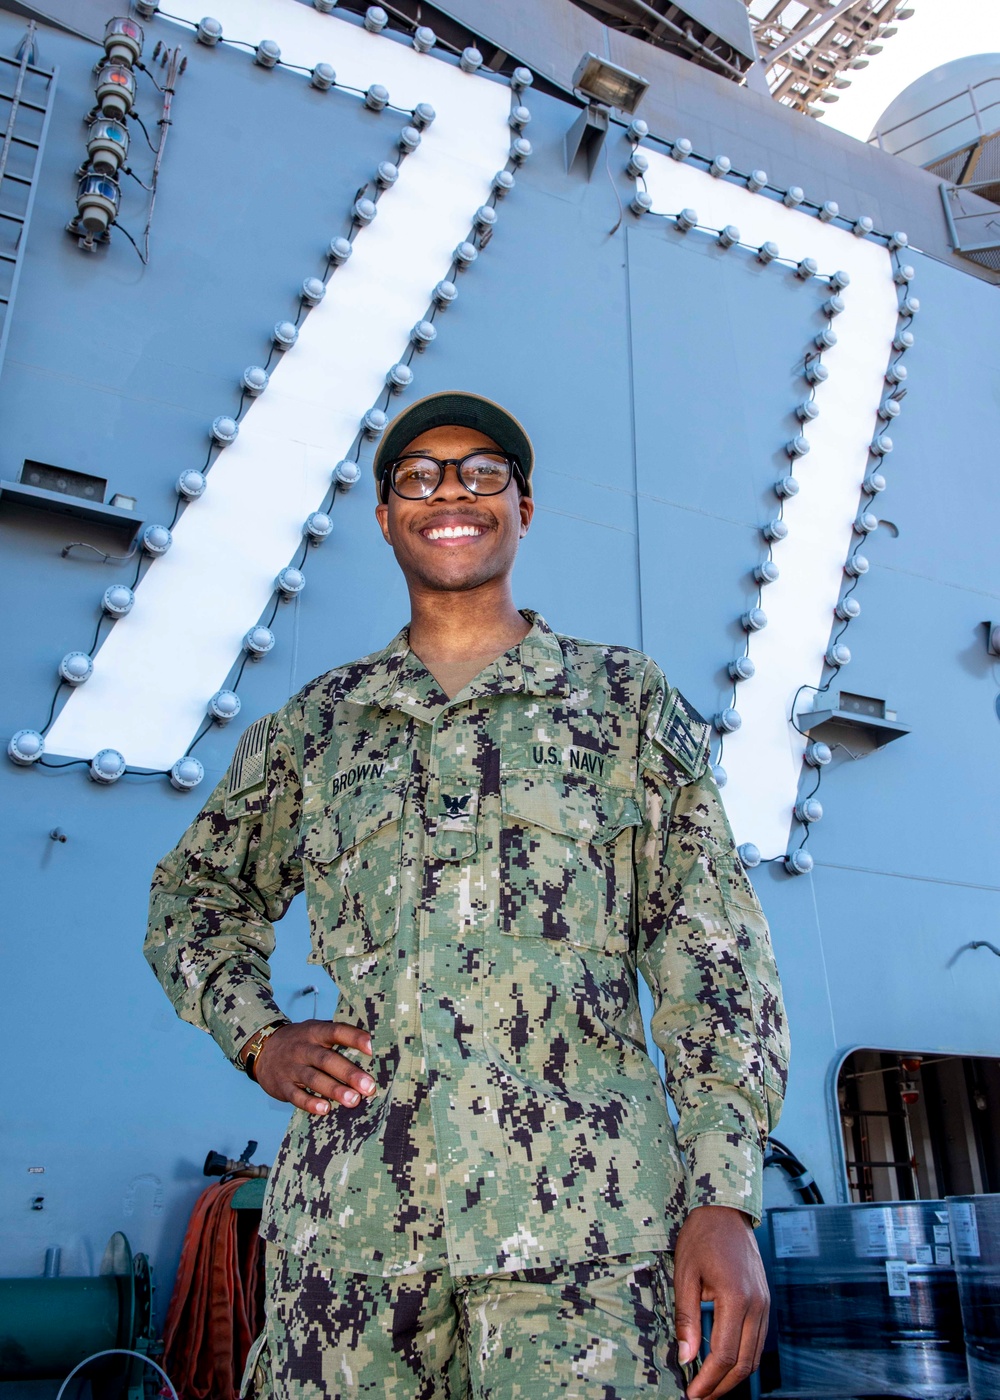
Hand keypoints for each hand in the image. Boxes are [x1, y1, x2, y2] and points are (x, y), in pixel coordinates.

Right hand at [246, 1020, 375, 1115]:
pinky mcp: (282, 1085)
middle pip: (326, 1059)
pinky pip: (296, 1095)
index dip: (354, 1038)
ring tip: (354, 1101)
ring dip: (334, 1090)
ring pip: (313, 1079)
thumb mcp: (315, 1032)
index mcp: (315, 1032)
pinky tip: (325, 1110)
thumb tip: (375, 1048)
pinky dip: (310, 1103)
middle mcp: (303, 1048)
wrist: (262, 1049)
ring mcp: (291, 1067)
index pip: (336, 1031)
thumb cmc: (302, 1042)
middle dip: (348, 1073)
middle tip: (369, 1086)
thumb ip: (339, 1038)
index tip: (373, 1047)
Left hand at [673, 1205, 768, 1399]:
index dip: (709, 1380)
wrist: (725, 1211)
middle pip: (745, 1362)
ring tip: (710, 1385)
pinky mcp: (765, 1301)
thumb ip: (687, 1318)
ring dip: (734, 1376)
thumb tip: (686, 1357)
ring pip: (755, 1355)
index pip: (726, 1354)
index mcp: (736, 1297)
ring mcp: (765, 1303)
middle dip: (722, 1386)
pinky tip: (724, 1362)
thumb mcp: (685, 1274)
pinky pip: (758, 1339)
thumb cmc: (701, 1237)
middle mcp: (757, 1304)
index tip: (692, 1395)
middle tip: (700, 1397)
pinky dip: (743, 1357)